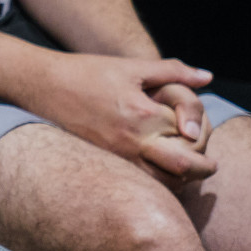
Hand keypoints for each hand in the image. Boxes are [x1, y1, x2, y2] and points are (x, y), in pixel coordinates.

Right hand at [23, 53, 215, 186]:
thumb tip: (206, 77)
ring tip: (183, 169)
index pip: (190, 130)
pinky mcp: (103, 163)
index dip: (200, 128)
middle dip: (203, 167)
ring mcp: (117, 156)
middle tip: (208, 164)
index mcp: (142, 114)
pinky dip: (156, 182)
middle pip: (184, 166)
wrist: (41, 85)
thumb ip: (173, 71)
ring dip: (180, 178)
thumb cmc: (86, 72)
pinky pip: (140, 184)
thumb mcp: (131, 67)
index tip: (200, 128)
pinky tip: (156, 170)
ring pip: (163, 182)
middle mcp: (132, 140)